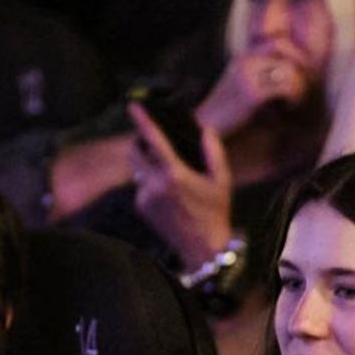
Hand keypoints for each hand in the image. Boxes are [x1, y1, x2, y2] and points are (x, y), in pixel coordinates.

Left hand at [127, 102, 234, 269]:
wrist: (202, 248)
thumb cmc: (215, 213)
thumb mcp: (222, 181)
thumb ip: (213, 152)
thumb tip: (207, 130)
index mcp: (175, 173)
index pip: (154, 140)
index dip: (143, 121)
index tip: (133, 106)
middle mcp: (154, 183)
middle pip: (135, 153)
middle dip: (139, 144)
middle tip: (152, 144)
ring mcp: (144, 197)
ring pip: (138, 171)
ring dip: (148, 168)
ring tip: (169, 178)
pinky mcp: (140, 208)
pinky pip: (140, 188)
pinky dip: (149, 185)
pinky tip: (167, 196)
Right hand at [195, 50, 311, 135]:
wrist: (205, 130)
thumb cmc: (229, 115)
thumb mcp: (246, 88)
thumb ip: (264, 76)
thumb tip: (295, 74)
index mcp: (244, 58)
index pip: (278, 40)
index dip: (295, 54)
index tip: (299, 75)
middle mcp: (246, 61)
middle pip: (285, 47)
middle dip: (300, 65)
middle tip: (300, 87)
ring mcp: (248, 75)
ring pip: (290, 67)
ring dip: (299, 86)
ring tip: (293, 102)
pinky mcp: (252, 92)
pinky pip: (286, 86)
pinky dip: (293, 98)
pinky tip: (288, 109)